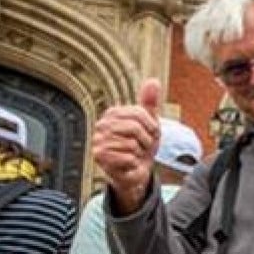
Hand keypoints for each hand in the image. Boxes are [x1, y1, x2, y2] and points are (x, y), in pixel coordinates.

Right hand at [92, 79, 161, 212]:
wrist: (136, 171)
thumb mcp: (150, 124)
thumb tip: (153, 81)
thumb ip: (150, 103)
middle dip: (145, 141)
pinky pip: (127, 157)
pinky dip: (133, 163)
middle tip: (142, 146)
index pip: (140, 113)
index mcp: (114, 113)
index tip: (149, 133)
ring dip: (139, 153)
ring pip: (131, 144)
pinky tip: (128, 163)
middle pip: (135, 128)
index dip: (151, 126)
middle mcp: (103, 124)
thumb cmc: (141, 147)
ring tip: (134, 154)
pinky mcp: (100, 157)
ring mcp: (99, 140)